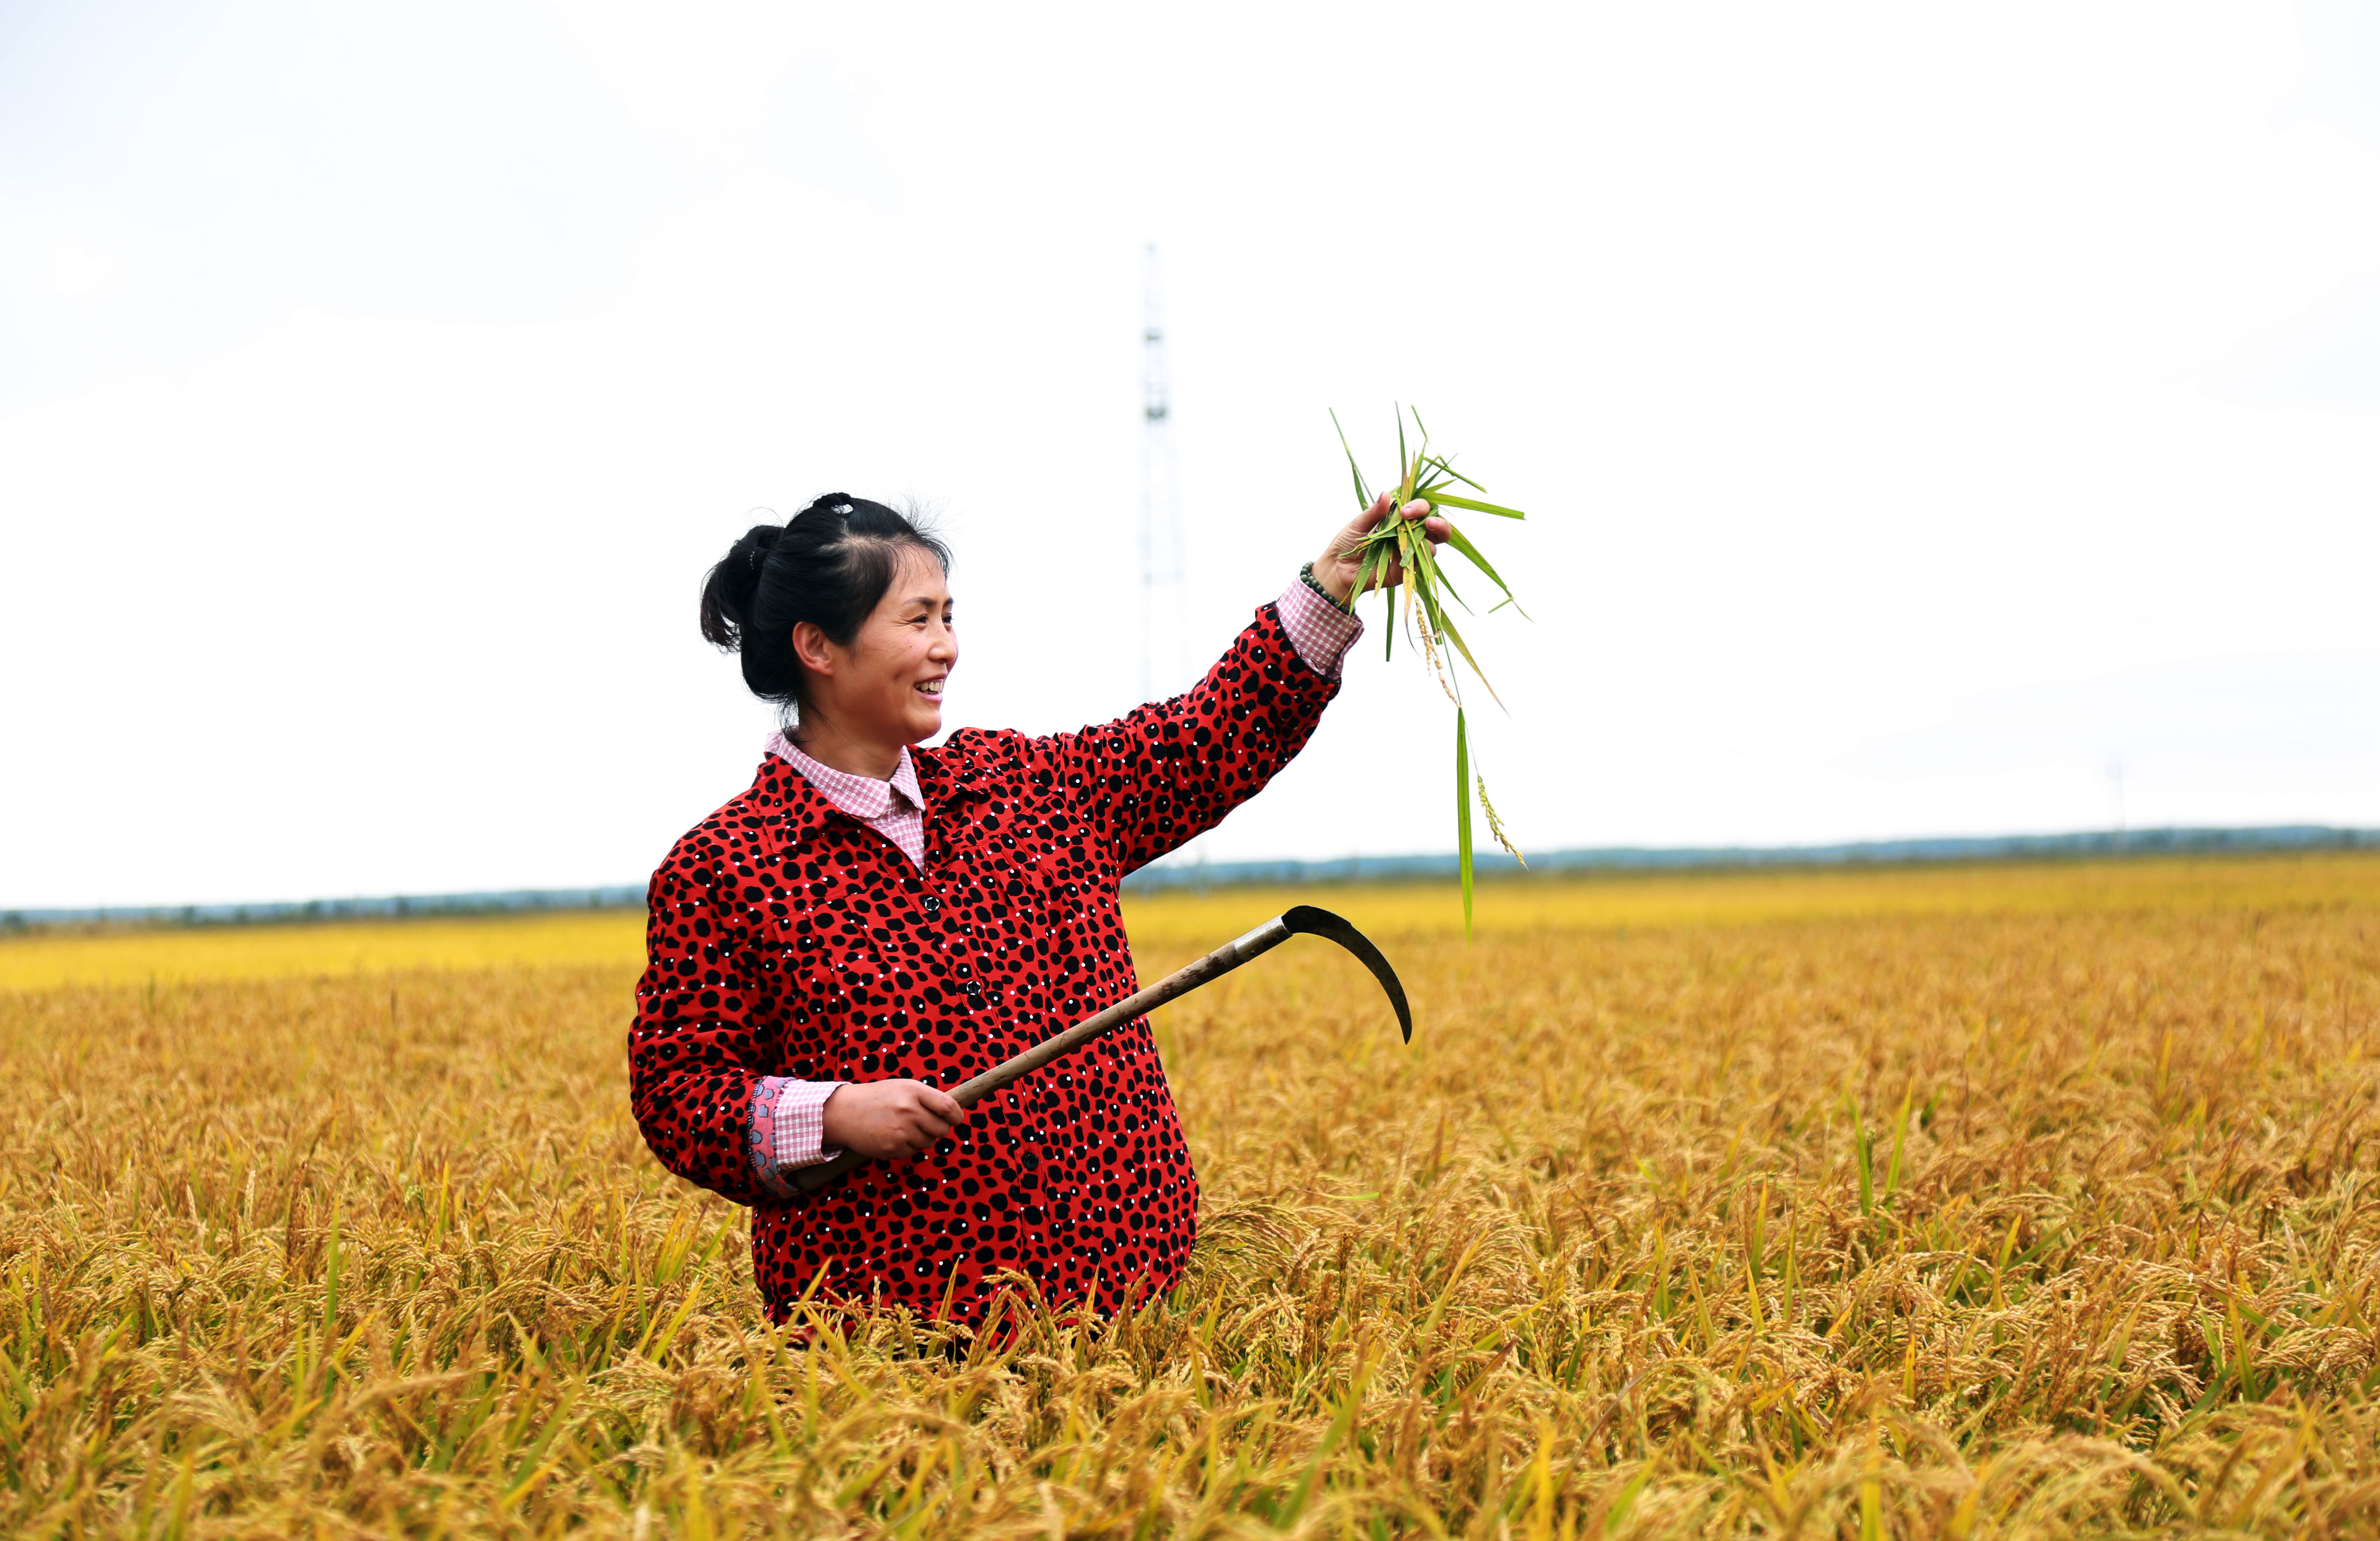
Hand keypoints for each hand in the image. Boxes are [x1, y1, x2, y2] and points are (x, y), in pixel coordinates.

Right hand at [820, 1079, 964, 1159]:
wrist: (845, 1112)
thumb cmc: (878, 1098)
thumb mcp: (903, 1087)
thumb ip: (927, 1098)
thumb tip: (952, 1113)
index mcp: (913, 1091)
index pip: (948, 1107)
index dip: (957, 1116)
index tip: (956, 1119)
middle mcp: (909, 1110)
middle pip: (942, 1129)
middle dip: (939, 1129)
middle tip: (927, 1125)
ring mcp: (900, 1131)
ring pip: (928, 1142)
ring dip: (922, 1138)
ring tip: (903, 1128)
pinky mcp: (892, 1148)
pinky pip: (912, 1151)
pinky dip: (907, 1146)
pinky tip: (893, 1136)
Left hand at [1312, 493, 1450, 607]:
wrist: (1335, 567)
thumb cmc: (1347, 542)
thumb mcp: (1358, 523)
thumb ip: (1374, 512)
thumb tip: (1387, 494)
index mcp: (1399, 521)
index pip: (1420, 510)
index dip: (1419, 507)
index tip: (1404, 510)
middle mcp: (1407, 537)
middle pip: (1434, 528)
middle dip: (1438, 523)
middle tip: (1429, 521)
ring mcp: (1407, 554)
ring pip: (1432, 546)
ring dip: (1432, 539)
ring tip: (1422, 536)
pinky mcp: (1403, 572)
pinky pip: (1418, 565)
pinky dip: (1420, 557)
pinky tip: (1416, 552)